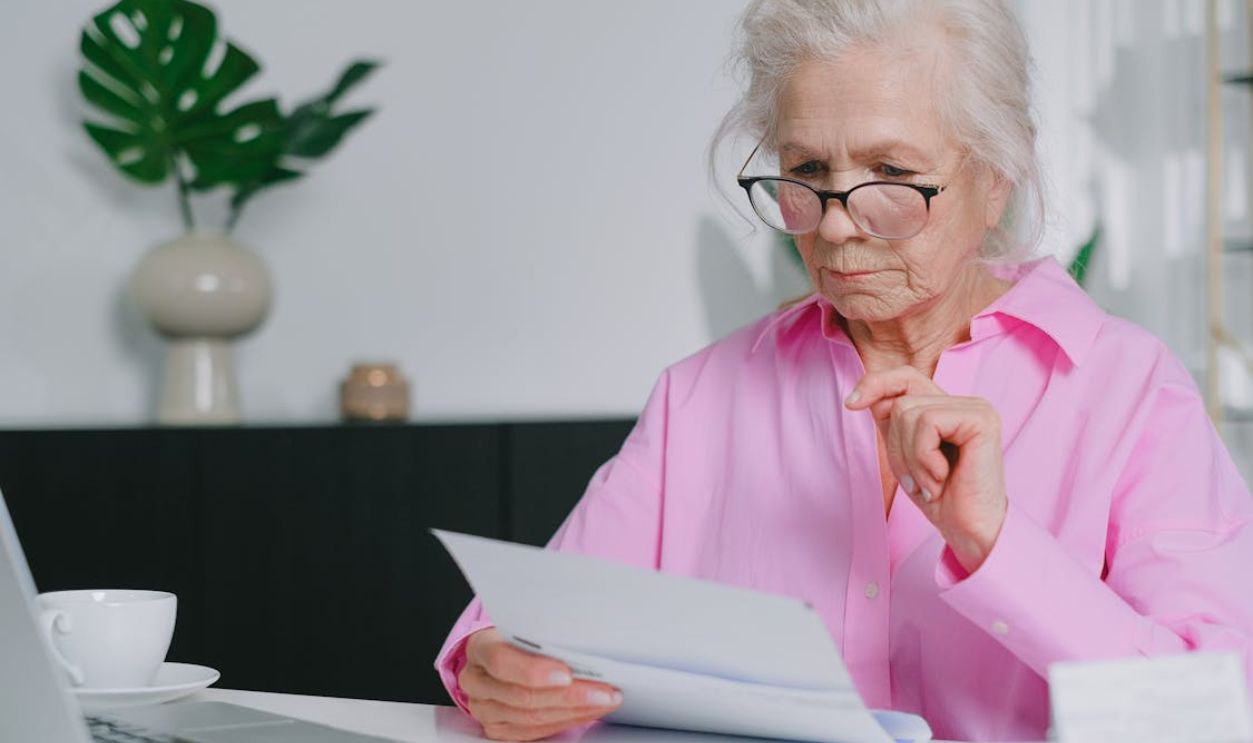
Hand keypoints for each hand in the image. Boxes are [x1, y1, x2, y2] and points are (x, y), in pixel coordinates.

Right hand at [458, 628, 622, 740]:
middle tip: (603, 690)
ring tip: (603, 700)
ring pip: (531, 718)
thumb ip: (545, 634)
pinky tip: (587, 711)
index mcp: (480, 647)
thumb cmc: (516, 636)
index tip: (567, 674)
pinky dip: (566, 721)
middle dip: (570, 695)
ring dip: (574, 711)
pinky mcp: (498, 728)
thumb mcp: (525, 624)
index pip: (501, 661)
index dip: (534, 671)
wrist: (498, 654)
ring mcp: (485, 708)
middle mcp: (477, 681)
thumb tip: (585, 643)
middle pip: (523, 696)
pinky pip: (534, 731)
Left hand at [845, 366, 1006, 572]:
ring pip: (909, 412)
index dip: (875, 384)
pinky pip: (927, 423)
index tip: (850, 403)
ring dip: (911, 458)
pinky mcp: (981, 419)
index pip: (905, 377)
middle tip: (918, 480)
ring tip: (931, 482)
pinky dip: (924, 458)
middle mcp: (965, 403)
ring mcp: (976, 408)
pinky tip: (942, 479)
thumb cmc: (939, 497)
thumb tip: (859, 395)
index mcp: (948, 408)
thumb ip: (890, 422)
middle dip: (896, 446)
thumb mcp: (904, 454)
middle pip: (900, 401)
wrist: (971, 531)